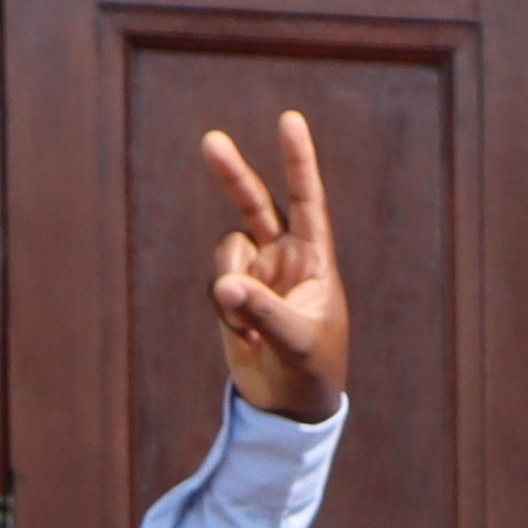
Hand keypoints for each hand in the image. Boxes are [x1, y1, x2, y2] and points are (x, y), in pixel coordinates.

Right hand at [200, 111, 349, 423]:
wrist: (289, 406)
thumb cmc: (311, 373)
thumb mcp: (295, 343)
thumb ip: (262, 313)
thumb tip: (226, 286)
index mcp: (315, 261)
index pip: (308, 202)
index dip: (299, 162)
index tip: (289, 121)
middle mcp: (285, 257)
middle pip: (254, 203)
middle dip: (233, 174)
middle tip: (212, 141)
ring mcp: (257, 272)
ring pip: (228, 250)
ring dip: (232, 284)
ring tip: (250, 325)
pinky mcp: (234, 291)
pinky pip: (218, 282)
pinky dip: (225, 308)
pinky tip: (245, 336)